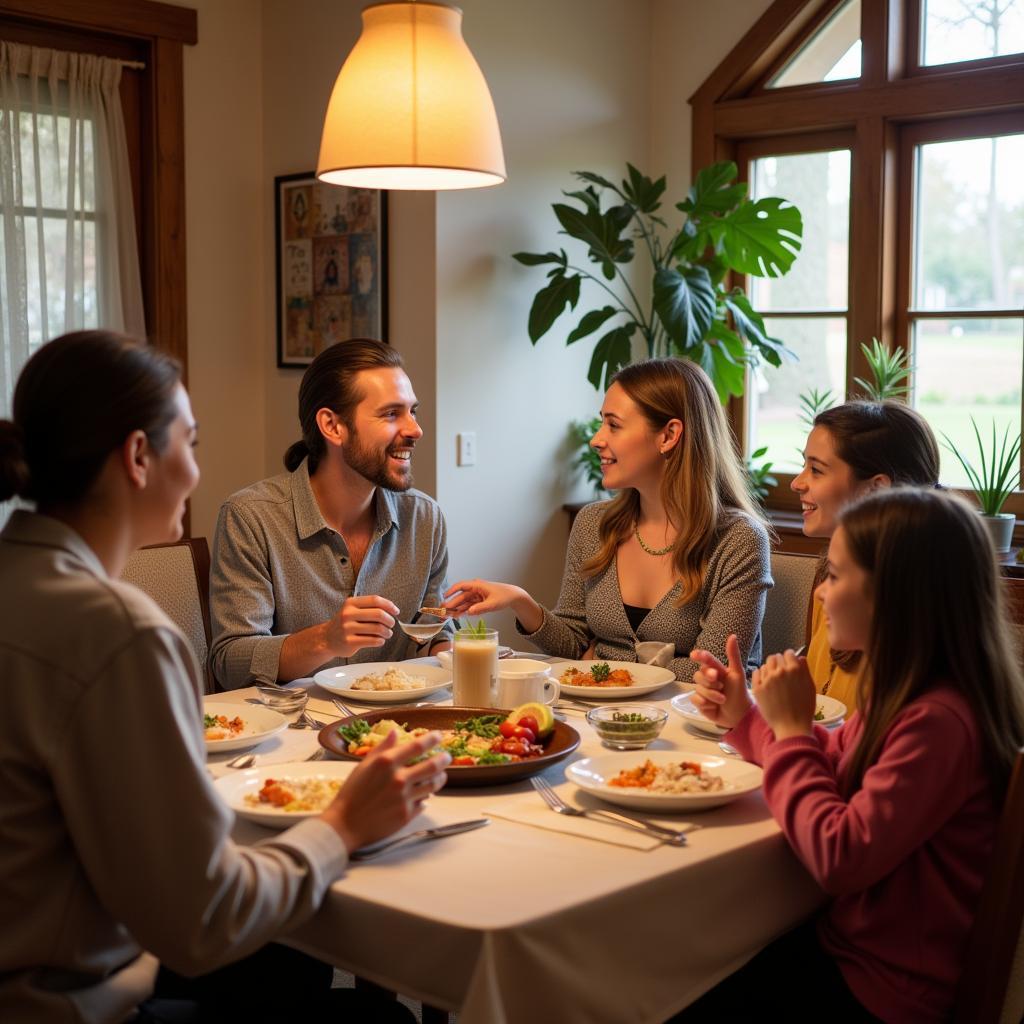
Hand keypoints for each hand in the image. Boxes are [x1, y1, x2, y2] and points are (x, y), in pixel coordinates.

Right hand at [321, 729, 451, 851]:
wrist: (346, 824)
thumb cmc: (352, 793)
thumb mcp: (363, 766)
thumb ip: (382, 748)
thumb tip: (395, 732)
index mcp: (387, 763)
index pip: (417, 746)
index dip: (431, 739)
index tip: (438, 736)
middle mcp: (398, 779)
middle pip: (432, 766)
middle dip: (443, 759)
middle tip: (447, 757)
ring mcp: (404, 798)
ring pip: (433, 785)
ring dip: (439, 778)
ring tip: (440, 775)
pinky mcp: (407, 815)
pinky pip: (424, 802)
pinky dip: (426, 797)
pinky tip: (425, 795)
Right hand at [325, 595, 398, 657]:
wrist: (327, 639)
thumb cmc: (345, 623)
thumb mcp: (353, 610)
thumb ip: (369, 607)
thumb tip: (392, 610)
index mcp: (351, 603)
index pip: (375, 600)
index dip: (389, 605)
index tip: (396, 611)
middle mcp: (348, 614)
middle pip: (378, 614)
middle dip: (390, 620)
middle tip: (392, 624)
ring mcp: (347, 628)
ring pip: (377, 629)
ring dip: (387, 632)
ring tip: (387, 634)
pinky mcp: (349, 642)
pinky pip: (373, 640)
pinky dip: (380, 641)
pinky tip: (380, 640)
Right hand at [444, 579, 536, 620]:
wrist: (513, 597)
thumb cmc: (504, 596)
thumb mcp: (493, 603)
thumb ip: (481, 608)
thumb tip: (469, 612)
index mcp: (477, 585)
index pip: (461, 586)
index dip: (451, 591)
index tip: (444, 597)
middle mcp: (475, 589)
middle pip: (460, 597)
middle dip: (451, 604)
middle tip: (443, 611)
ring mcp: (476, 596)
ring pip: (463, 603)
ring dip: (456, 609)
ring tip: (447, 616)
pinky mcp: (478, 602)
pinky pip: (468, 606)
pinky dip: (463, 611)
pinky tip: (457, 616)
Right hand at [690, 634, 751, 729]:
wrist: (740, 714)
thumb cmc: (740, 693)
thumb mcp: (738, 673)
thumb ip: (733, 655)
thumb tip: (733, 635)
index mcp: (716, 669)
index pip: (704, 659)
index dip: (699, 656)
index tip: (695, 655)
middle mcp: (707, 679)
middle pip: (699, 675)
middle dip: (710, 681)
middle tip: (721, 685)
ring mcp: (702, 691)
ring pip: (698, 688)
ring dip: (712, 695)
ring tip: (723, 700)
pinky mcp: (699, 702)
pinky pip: (695, 699)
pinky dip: (705, 703)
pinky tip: (713, 706)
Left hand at [751, 650, 815, 739]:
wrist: (791, 727)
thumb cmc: (804, 708)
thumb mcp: (810, 687)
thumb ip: (804, 670)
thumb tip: (800, 657)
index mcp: (794, 669)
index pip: (788, 653)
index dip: (789, 659)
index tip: (789, 665)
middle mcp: (780, 672)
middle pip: (775, 657)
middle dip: (778, 663)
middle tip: (781, 674)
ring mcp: (767, 679)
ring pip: (765, 665)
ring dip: (769, 669)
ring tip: (773, 680)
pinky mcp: (757, 688)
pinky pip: (756, 673)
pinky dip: (760, 675)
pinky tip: (765, 683)